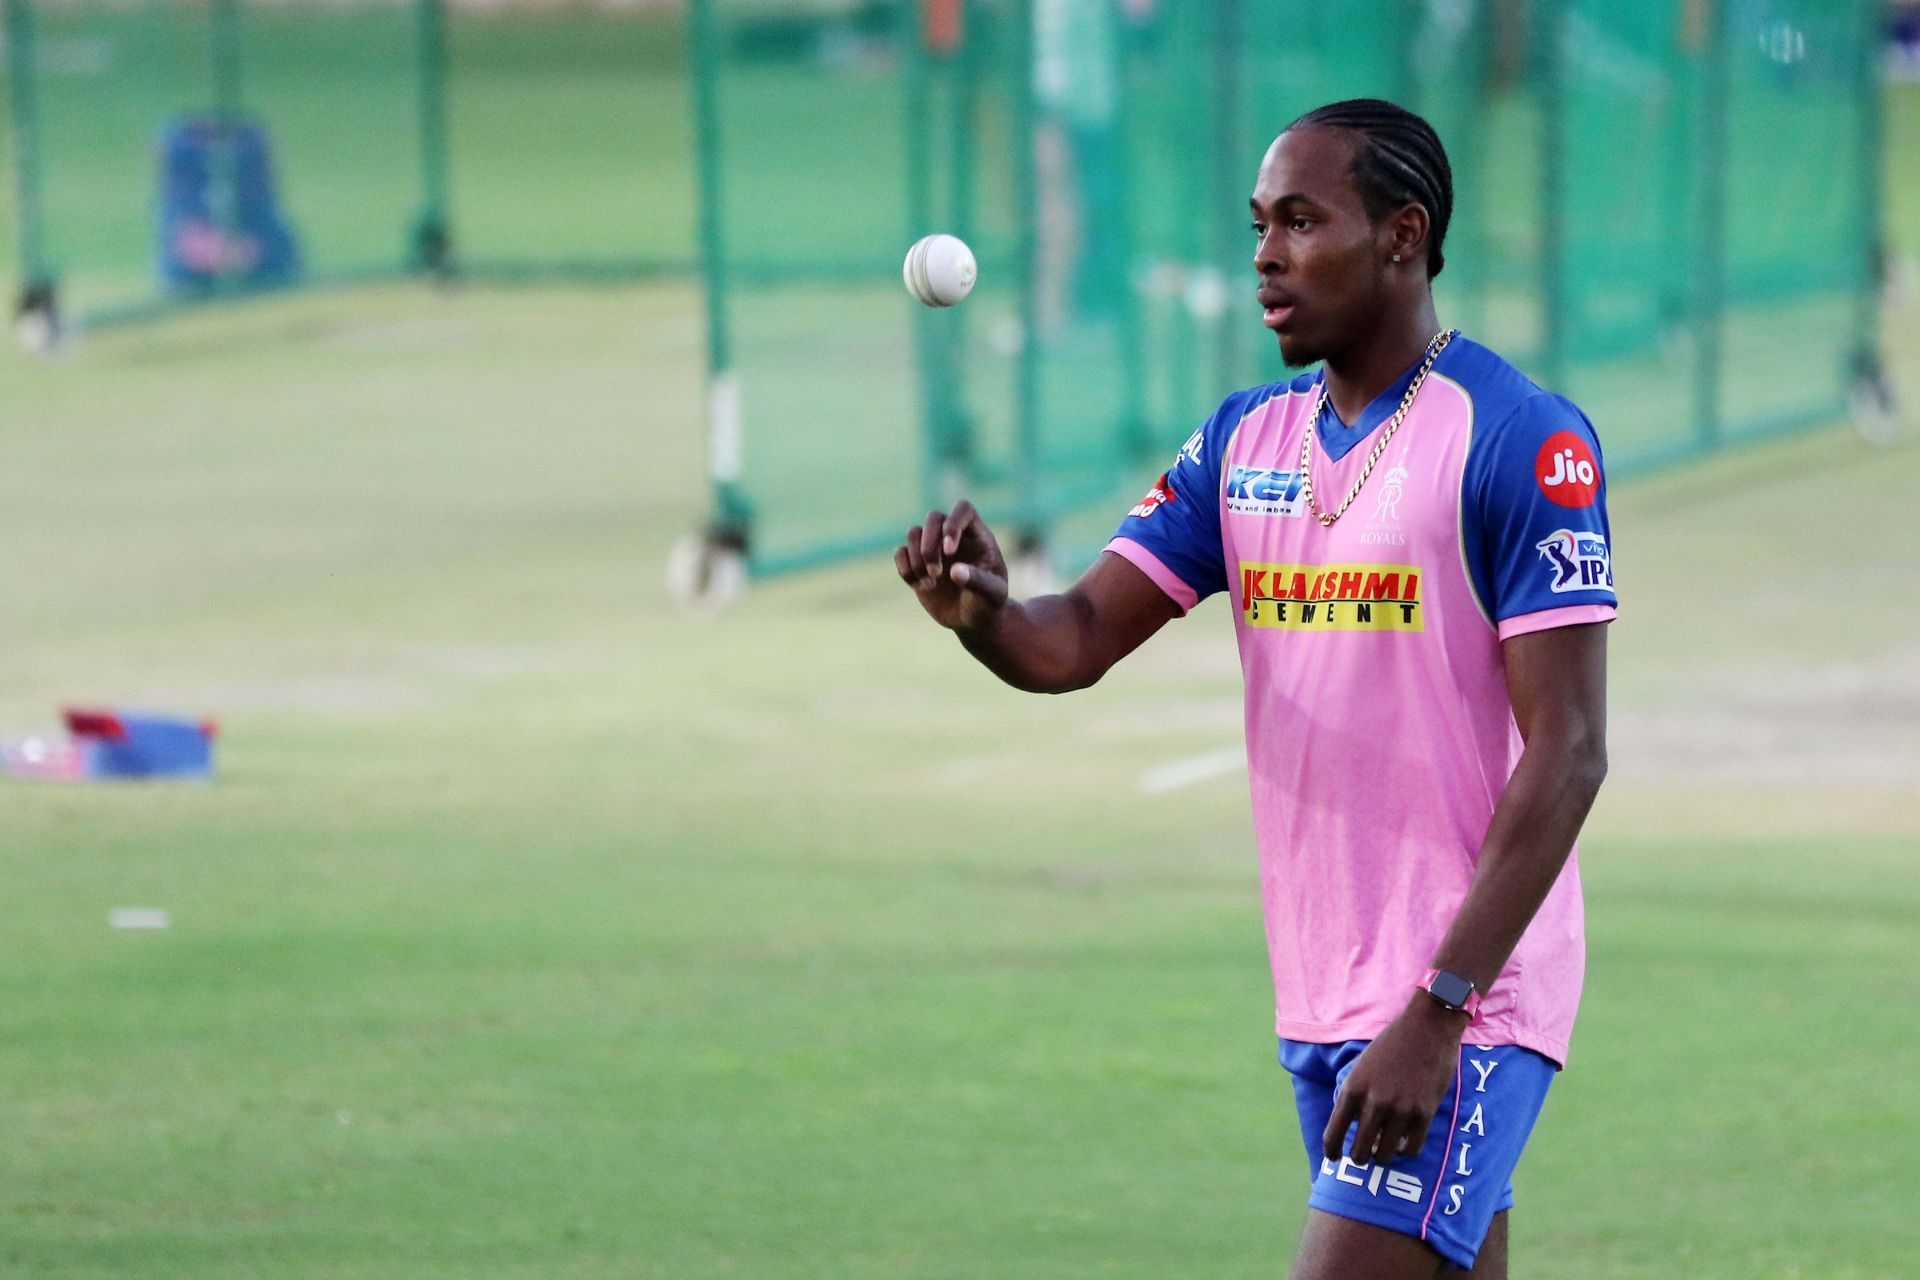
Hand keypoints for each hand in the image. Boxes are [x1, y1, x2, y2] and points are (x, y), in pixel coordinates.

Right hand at [894, 499, 1009, 633]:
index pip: (963, 510)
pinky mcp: (917, 562)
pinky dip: (905, 569)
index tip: (950, 551)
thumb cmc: (988, 603)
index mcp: (977, 535)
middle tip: (936, 573)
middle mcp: (953, 536)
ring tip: (930, 583)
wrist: (973, 619)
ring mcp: (934, 547)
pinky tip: (921, 587)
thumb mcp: (992, 595)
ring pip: (913, 532)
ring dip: (916, 558)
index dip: (953, 524)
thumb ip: (978, 581)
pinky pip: (900, 552)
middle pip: (933, 518)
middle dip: (929, 545)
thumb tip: (955, 571)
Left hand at [1322, 994, 1468, 1164]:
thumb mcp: (1362, 1066)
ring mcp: (1400, 1110)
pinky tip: (1403, 1146)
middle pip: (1360, 1151)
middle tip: (1362, 1156)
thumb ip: (1356, 1095)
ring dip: (1382, 1157)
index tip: (1333, 1158)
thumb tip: (1353, 1126)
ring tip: (1382, 1153)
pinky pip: (1411, 1148)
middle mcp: (1374, 1103)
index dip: (1331, 1151)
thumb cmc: (1392, 1044)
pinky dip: (1405, 1151)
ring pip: (1385, 1155)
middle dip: (1359, 1158)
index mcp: (1353, 1089)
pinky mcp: (1424, 1113)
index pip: (1334, 1133)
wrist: (1428, 1027)